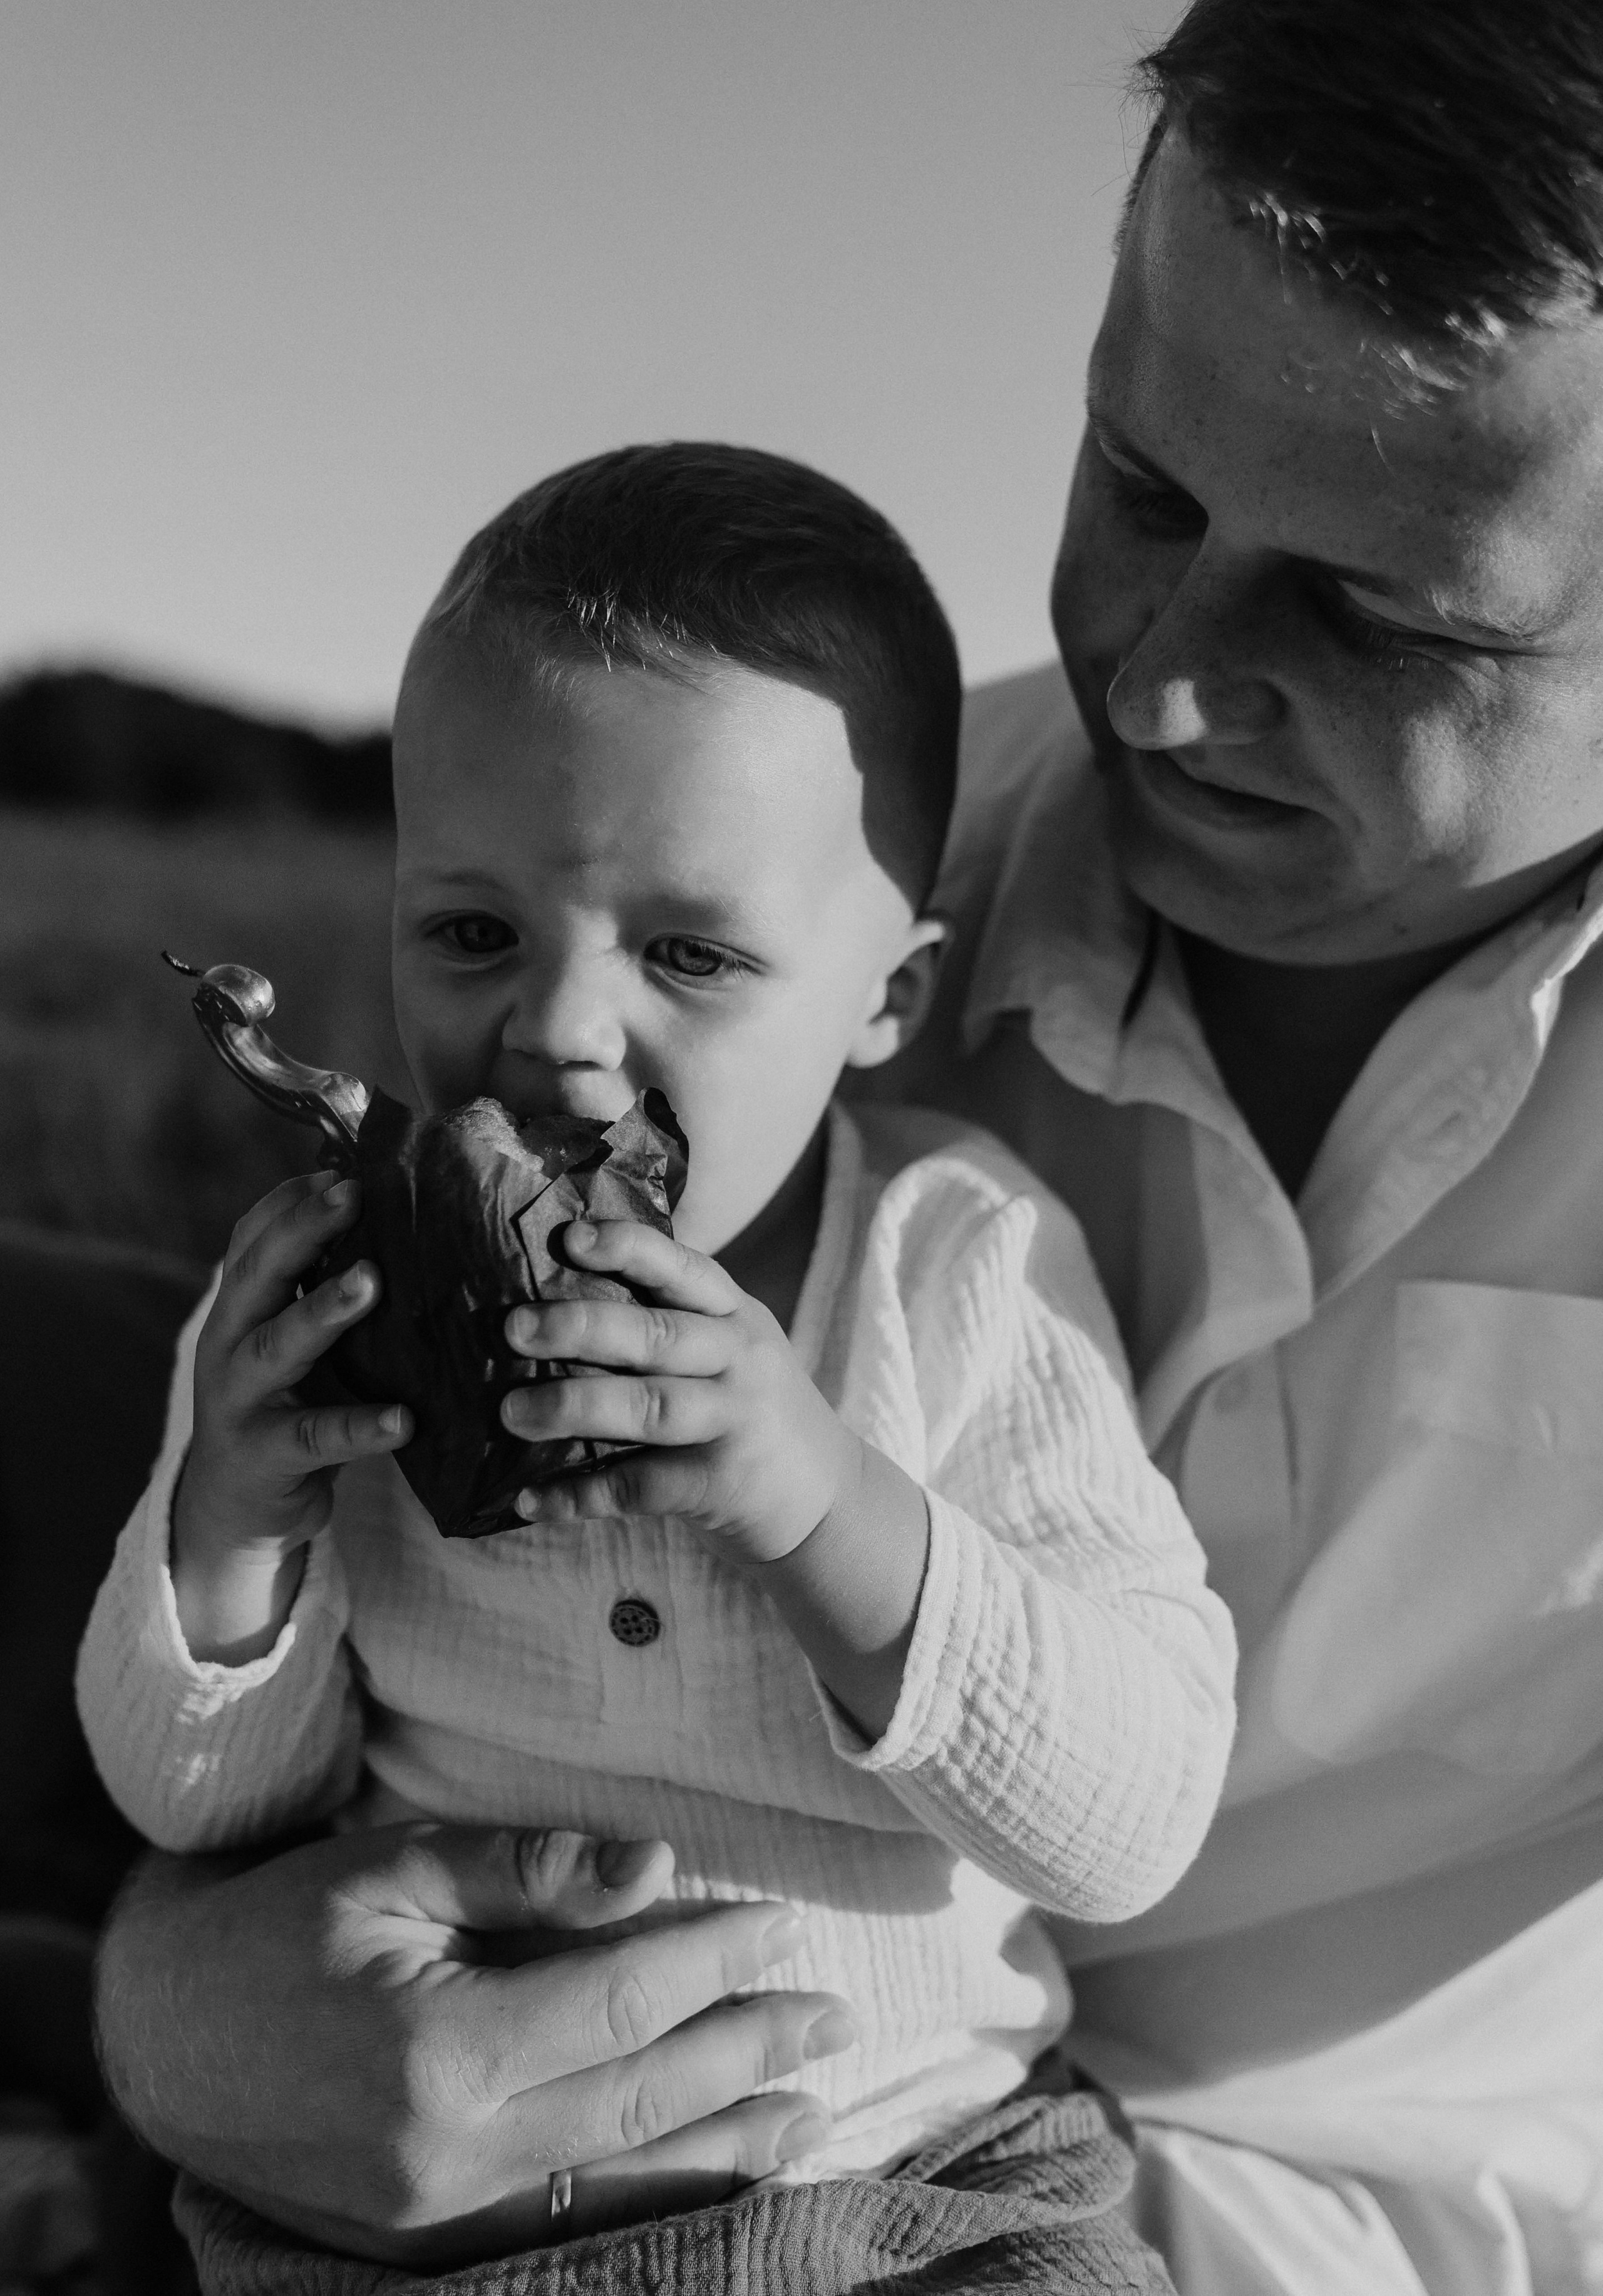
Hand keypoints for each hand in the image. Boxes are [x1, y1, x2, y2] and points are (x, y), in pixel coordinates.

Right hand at [96, 1823, 854, 2269]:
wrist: (161, 2033)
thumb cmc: (279, 1926)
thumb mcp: (392, 1867)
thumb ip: (527, 1872)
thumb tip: (656, 1869)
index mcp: (440, 2048)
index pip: (622, 2001)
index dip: (712, 1959)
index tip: (781, 1924)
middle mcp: (451, 2152)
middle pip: (641, 2097)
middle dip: (750, 2053)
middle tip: (832, 2013)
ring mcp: (440, 2214)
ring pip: (621, 2180)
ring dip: (727, 2145)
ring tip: (810, 2109)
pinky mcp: (428, 2242)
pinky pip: (568, 2226)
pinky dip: (651, 2196)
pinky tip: (712, 2175)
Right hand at [172, 1170, 411, 1659]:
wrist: (234, 1504)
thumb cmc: (287, 1398)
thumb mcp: (293, 1336)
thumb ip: (324, 1286)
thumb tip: (400, 1216)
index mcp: (240, 1303)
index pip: (253, 1235)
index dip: (293, 1200)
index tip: (344, 1169)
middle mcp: (229, 1340)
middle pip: (257, 1274)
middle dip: (301, 1231)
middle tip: (352, 1197)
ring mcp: (240, 1398)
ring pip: (276, 1345)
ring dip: (322, 1310)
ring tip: (371, 1282)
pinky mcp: (265, 1454)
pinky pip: (315, 1436)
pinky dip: (359, 1427)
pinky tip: (403, 1419)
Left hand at [501, 1220, 858, 1565]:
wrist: (827, 1499)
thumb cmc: (749, 1411)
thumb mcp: (733, 1350)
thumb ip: (668, 1323)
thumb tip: (549, 1303)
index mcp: (735, 1316)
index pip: (684, 1268)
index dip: (629, 1248)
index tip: (572, 1238)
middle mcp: (740, 1360)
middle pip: (658, 1335)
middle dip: (582, 1327)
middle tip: (514, 1328)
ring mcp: (734, 1423)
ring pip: (650, 1408)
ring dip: (573, 1408)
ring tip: (510, 1412)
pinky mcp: (721, 1485)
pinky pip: (641, 1487)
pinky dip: (581, 1494)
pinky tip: (530, 1499)